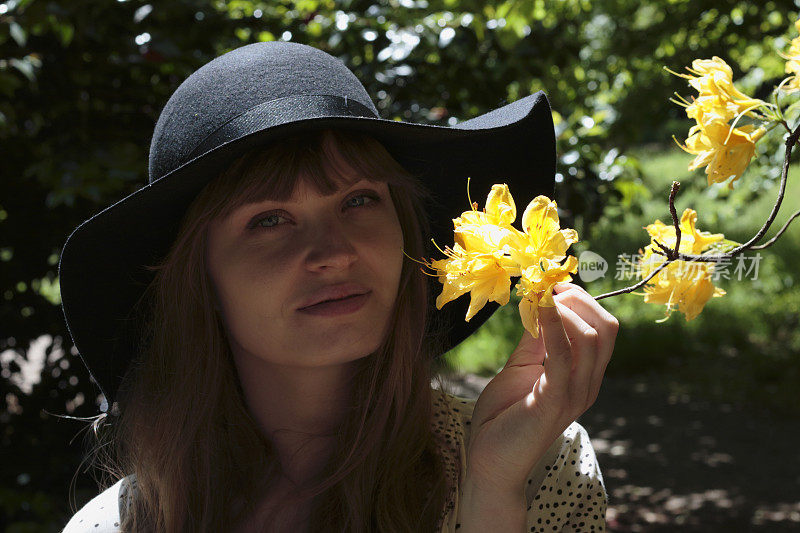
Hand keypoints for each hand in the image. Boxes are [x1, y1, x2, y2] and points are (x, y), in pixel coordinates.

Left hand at [463, 282, 618, 494]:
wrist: (490, 459)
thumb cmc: (504, 414)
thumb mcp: (521, 367)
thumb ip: (535, 340)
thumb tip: (539, 304)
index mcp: (584, 376)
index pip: (604, 329)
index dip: (581, 300)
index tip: (550, 287)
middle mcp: (588, 384)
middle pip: (606, 328)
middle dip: (579, 299)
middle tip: (547, 291)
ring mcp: (576, 394)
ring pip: (592, 337)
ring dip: (565, 310)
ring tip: (538, 301)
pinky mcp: (555, 400)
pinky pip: (563, 354)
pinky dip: (552, 325)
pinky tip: (537, 308)